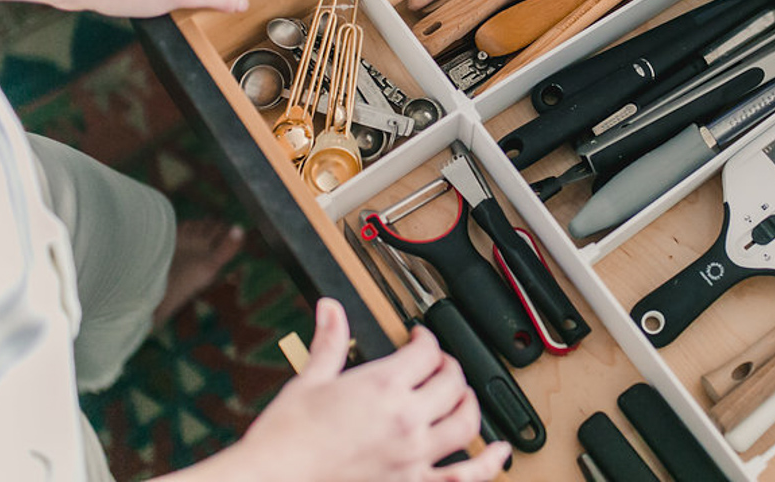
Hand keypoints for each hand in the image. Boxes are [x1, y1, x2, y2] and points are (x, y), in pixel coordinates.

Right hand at [218, 299, 508, 481]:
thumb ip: (330, 342)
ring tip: (463, 396)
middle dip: (449, 366)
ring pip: (466, 424)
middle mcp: (406, 419)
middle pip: (451, 383)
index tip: (420, 338)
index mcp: (382, 386)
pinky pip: (463, 477)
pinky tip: (500, 454)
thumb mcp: (309, 380)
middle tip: (438, 364)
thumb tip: (331, 309)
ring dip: (470, 405)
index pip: (426, 352)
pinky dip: (487, 465)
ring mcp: (413, 455)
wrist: (273, 479)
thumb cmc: (287, 439)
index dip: (427, 338)